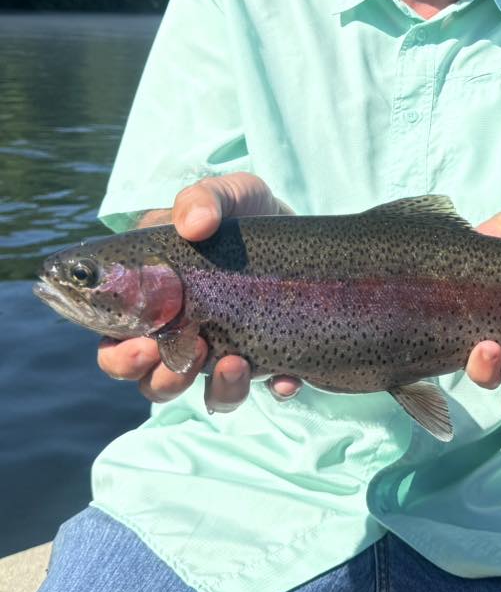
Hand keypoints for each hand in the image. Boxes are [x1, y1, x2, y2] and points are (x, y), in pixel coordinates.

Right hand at [96, 173, 301, 411]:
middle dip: (163, 380)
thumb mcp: (225, 194)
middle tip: (188, 358)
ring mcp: (229, 349)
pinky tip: (286, 379)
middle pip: (154, 381)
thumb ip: (201, 199)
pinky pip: (271, 390)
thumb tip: (193, 224)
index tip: (144, 344)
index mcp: (154, 303)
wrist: (292, 222)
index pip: (116, 344)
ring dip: (220, 389)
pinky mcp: (273, 356)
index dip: (121, 356)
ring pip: (210, 396)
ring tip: (235, 363)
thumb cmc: (243, 211)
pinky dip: (277, 390)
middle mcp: (186, 335)